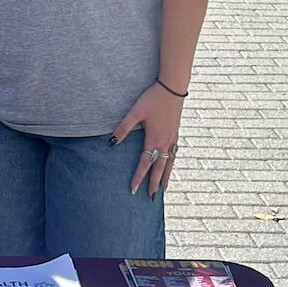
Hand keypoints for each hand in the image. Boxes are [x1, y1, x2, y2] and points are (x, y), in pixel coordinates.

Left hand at [111, 82, 184, 198]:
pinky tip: (171, 165)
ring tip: (164, 188)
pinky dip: (172, 164)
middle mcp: (165, 142)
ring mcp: (173, 139)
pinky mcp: (176, 134)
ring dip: (166, 177)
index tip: (133, 189)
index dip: (138, 177)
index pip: (145, 164)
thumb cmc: (153, 99)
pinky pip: (175, 154)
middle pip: (159, 168)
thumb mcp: (135, 112)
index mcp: (154, 139)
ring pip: (170, 163)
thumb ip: (123, 128)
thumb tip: (111, 142)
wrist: (173, 88)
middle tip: (150, 198)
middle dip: (154, 183)